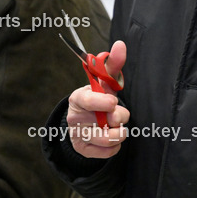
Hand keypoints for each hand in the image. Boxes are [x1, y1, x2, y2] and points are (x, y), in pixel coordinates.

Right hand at [67, 41, 129, 158]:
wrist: (86, 120)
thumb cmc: (98, 97)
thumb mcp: (104, 80)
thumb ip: (113, 64)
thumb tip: (120, 45)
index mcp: (78, 97)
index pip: (87, 100)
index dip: (101, 102)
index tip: (114, 101)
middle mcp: (75, 117)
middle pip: (105, 121)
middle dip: (119, 117)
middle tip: (116, 112)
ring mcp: (78, 135)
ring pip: (108, 139)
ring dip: (120, 132)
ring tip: (118, 126)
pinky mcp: (84, 150)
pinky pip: (108, 152)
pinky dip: (116, 146)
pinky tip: (112, 135)